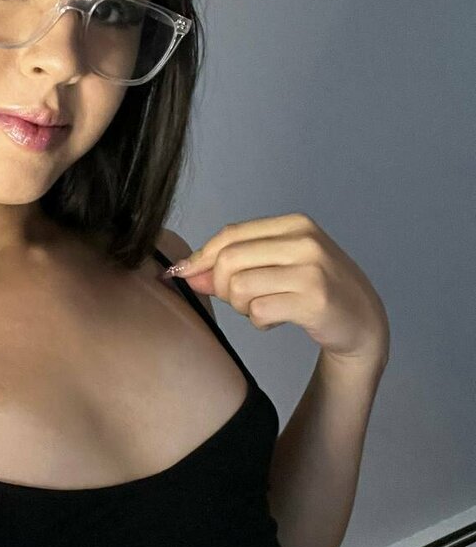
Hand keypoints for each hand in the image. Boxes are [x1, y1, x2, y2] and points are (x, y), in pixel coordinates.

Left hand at [165, 213, 389, 367]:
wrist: (363, 320)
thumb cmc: (314, 289)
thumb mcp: (277, 264)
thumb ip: (234, 263)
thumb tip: (186, 271)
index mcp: (294, 224)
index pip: (230, 235)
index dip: (200, 257)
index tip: (183, 274)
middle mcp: (304, 241)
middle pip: (229, 260)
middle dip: (220, 286)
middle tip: (238, 301)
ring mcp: (311, 270)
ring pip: (239, 287)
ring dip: (241, 307)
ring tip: (261, 308)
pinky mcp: (313, 301)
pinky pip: (259, 312)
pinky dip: (259, 322)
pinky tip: (275, 320)